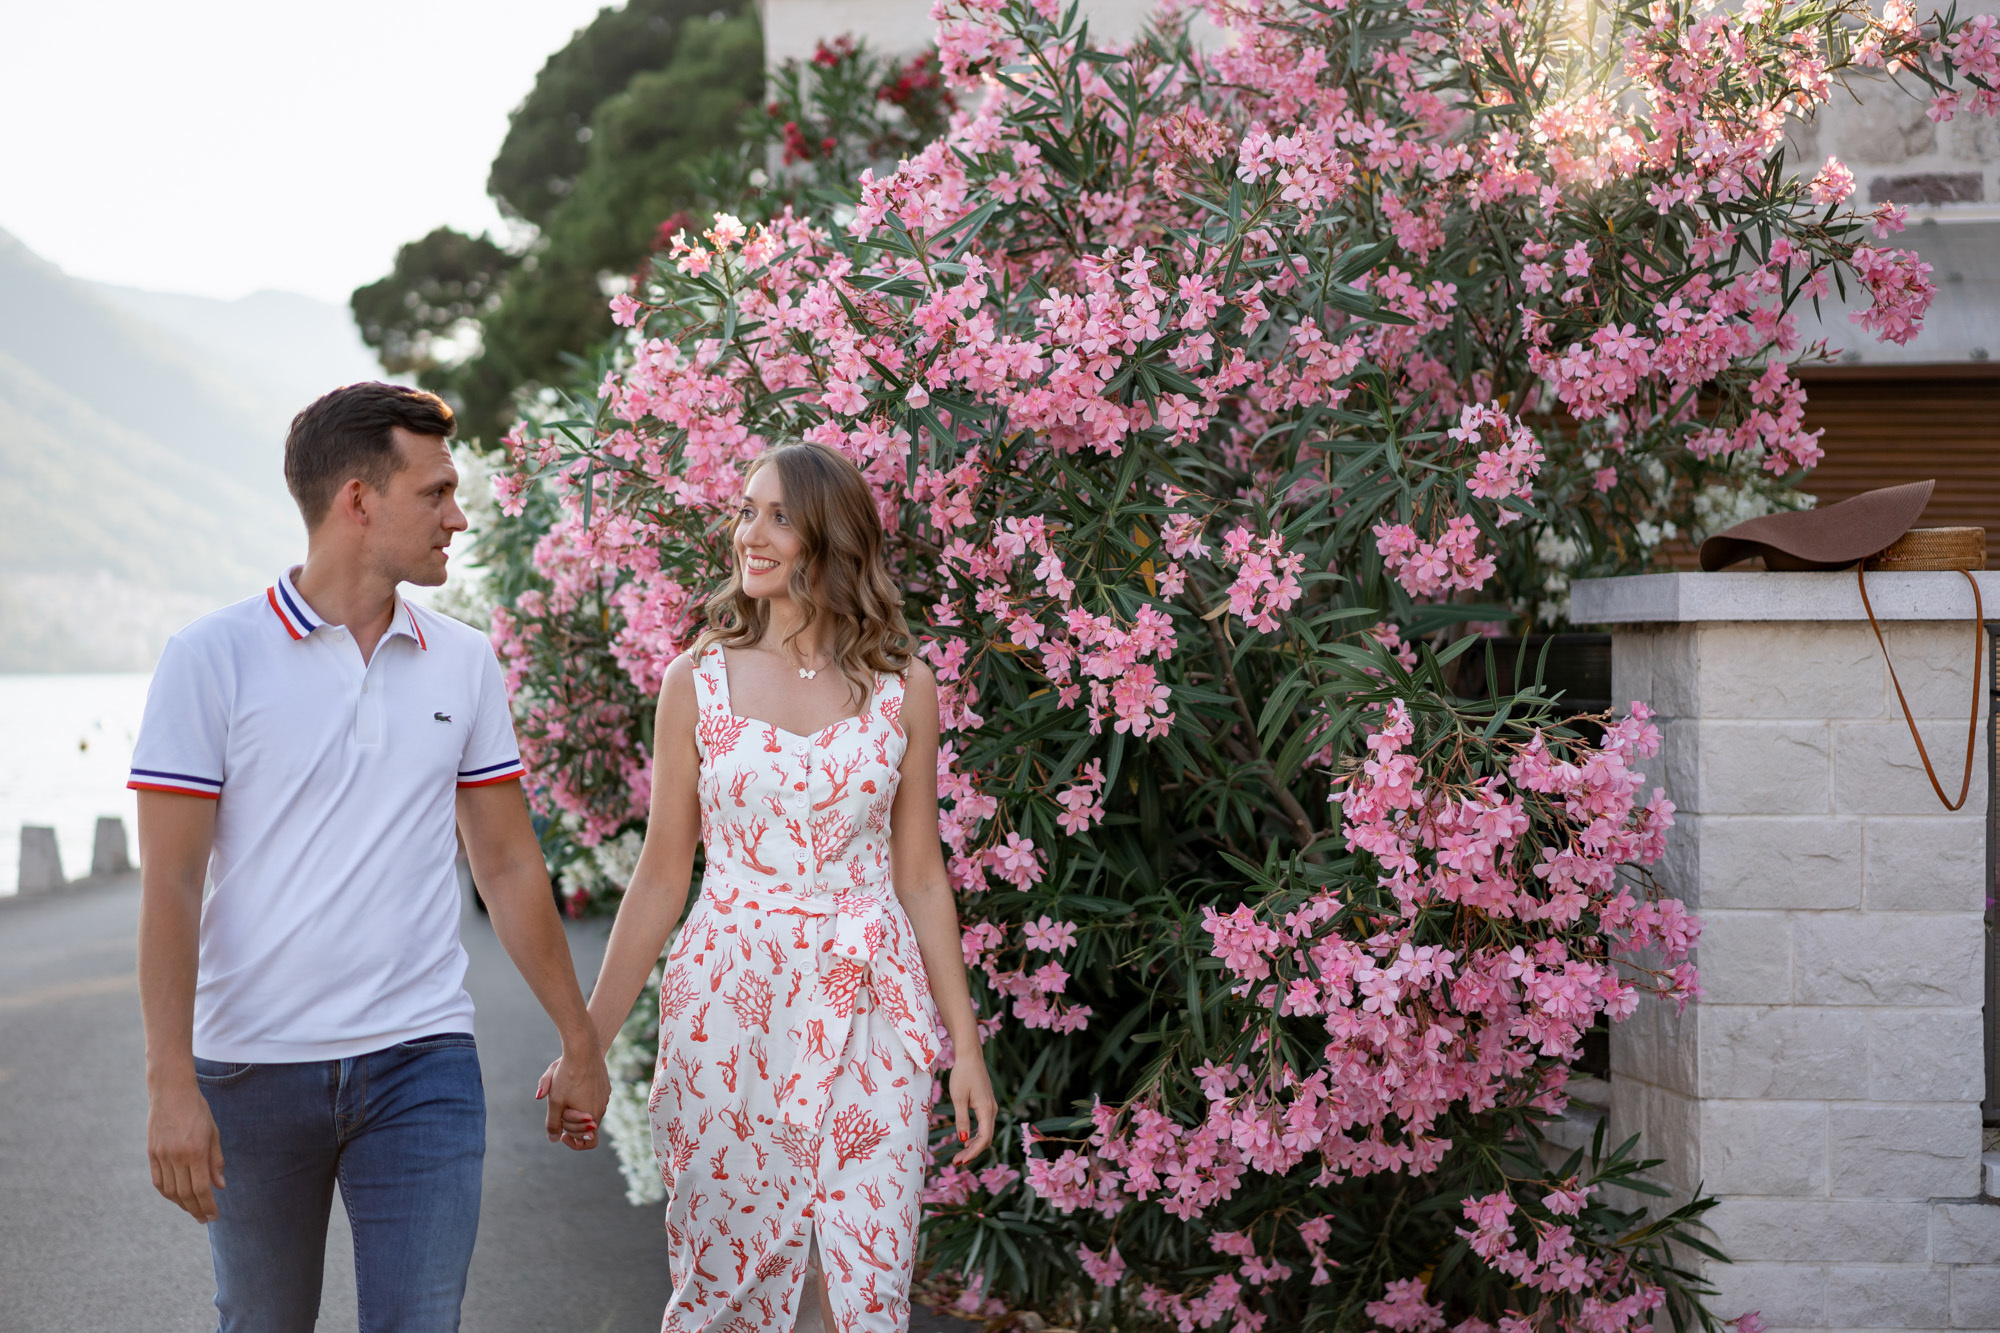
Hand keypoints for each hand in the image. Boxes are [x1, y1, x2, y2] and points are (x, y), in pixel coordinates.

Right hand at [148, 1075, 224, 1222]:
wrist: (171, 1092)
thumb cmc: (198, 1111)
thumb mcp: (213, 1133)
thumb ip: (216, 1161)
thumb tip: (220, 1186)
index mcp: (195, 1151)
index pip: (201, 1188)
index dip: (207, 1205)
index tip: (214, 1216)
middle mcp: (176, 1156)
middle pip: (185, 1193)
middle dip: (196, 1209)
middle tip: (204, 1218)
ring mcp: (161, 1156)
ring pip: (170, 1190)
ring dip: (181, 1204)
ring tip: (193, 1210)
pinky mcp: (151, 1153)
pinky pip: (158, 1181)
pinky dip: (167, 1193)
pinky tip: (176, 1198)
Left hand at [535, 1047, 609, 1150]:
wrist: (583, 1049)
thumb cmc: (568, 1075)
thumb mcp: (554, 1101)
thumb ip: (552, 1123)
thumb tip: (553, 1139)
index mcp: (591, 1116)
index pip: (588, 1142)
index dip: (573, 1142)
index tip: (561, 1134)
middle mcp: (602, 1108)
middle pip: (587, 1128)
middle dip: (571, 1125)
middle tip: (558, 1111)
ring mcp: (605, 1096)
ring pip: (589, 1112)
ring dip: (576, 1111)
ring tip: (563, 1096)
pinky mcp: (605, 1086)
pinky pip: (594, 1099)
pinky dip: (583, 1099)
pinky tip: (573, 1085)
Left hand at [947, 1049, 996, 1164]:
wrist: (970, 1056)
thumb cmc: (962, 1075)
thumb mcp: (958, 1098)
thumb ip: (962, 1119)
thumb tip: (962, 1139)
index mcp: (987, 1110)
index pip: (984, 1138)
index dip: (973, 1152)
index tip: (960, 1161)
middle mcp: (992, 1110)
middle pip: (986, 1138)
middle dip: (972, 1152)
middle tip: (957, 1162)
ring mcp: (991, 1107)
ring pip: (985, 1132)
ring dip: (974, 1145)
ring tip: (960, 1155)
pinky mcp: (986, 1104)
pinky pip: (984, 1125)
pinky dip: (976, 1136)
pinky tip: (966, 1140)